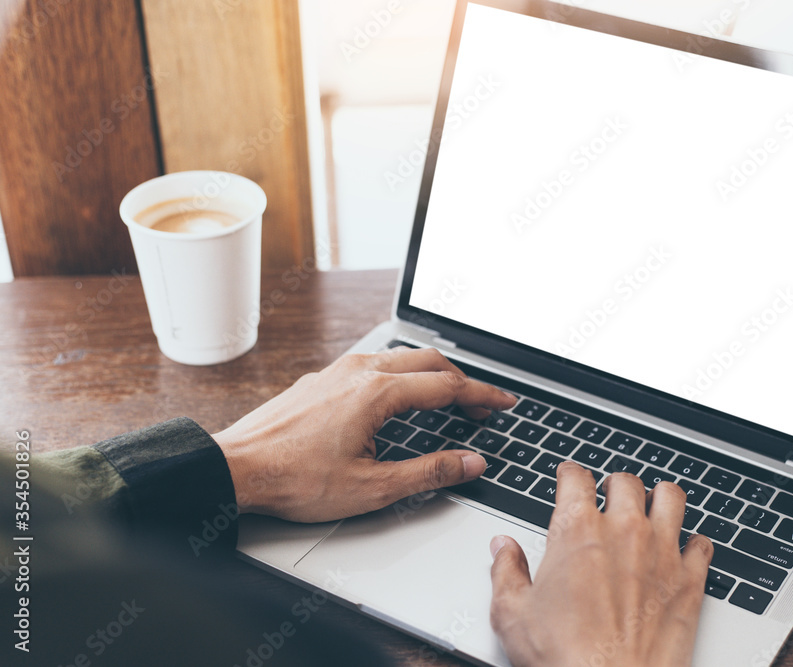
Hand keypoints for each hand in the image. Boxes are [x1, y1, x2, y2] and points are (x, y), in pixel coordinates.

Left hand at [212, 347, 515, 521]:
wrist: (236, 468)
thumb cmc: (294, 480)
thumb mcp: (373, 487)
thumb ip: (430, 472)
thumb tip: (470, 462)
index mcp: (378, 393)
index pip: (448, 386)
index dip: (483, 395)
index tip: (504, 402)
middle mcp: (359, 371)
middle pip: (429, 361)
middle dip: (463, 380)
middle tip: (482, 405)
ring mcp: (337, 370)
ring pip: (400, 357)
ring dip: (432, 374)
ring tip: (448, 399)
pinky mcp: (321, 378)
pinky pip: (374, 363)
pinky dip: (402, 375)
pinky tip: (399, 397)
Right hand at [489, 463, 713, 666]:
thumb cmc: (565, 658)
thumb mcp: (512, 614)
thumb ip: (506, 572)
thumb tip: (503, 549)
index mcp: (577, 530)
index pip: (576, 478)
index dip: (570, 473)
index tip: (569, 476)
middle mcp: (623, 531)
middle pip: (625, 481)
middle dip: (614, 485)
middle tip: (609, 495)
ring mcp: (662, 552)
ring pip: (671, 498)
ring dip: (660, 497)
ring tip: (652, 504)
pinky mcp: (690, 580)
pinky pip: (701, 544)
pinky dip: (694, 543)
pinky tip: (686, 549)